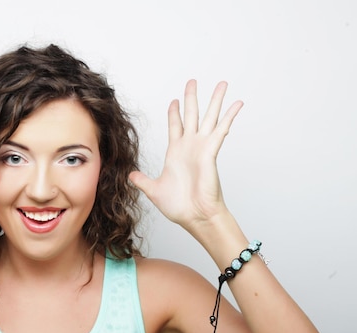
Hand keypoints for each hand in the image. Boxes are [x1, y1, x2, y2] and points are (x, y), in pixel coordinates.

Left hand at [129, 80, 242, 232]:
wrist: (194, 216)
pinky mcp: (211, 152)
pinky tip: (237, 103)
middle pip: (191, 115)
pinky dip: (229, 116)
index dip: (174, 113)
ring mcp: (201, 148)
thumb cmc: (179, 207)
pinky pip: (221, 130)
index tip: (174, 100)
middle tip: (192, 81)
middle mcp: (189, 147)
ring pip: (209, 117)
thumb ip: (143, 181)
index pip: (175, 126)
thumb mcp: (154, 190)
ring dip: (215, 100)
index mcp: (175, 153)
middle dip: (192, 98)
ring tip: (222, 83)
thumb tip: (130, 175)